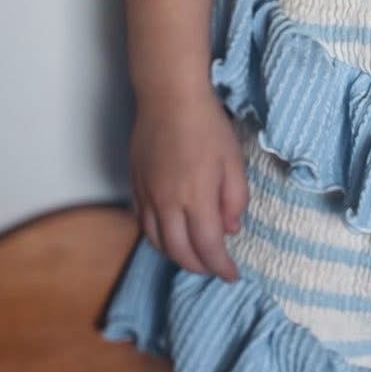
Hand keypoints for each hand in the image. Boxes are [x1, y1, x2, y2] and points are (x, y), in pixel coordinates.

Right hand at [129, 88, 248, 281]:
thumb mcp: (234, 162)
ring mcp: (146, 195)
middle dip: (199, 267)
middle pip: (179, 252)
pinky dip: (157, 238)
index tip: (232, 274)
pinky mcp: (135, 185)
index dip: (221, 267)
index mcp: (196, 198)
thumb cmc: (207, 125)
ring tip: (194, 256)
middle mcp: (166, 203)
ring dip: (176, 255)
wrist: (169, 97)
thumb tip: (230, 230)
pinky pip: (142, 223)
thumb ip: (235, 200)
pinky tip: (170, 234)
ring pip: (156, 241)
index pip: (208, 247)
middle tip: (215, 268)